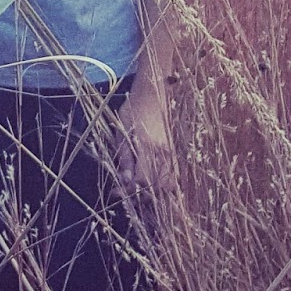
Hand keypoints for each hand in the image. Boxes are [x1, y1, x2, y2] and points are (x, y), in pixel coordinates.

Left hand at [113, 74, 174, 197]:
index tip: (116, 191)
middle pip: (157, 188)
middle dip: (142, 196)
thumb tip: (125, 180)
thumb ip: (124, 157)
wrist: (153, 94)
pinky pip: (174, 176)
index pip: (142, 181)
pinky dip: (164, 185)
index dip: (129, 191)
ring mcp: (171, 153)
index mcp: (147, 147)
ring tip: (138, 189)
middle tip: (126, 192)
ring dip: (154, 193)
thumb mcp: (122, 131)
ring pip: (169, 185)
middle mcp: (162, 153)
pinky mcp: (174, 152)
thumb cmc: (133, 110)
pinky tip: (151, 182)